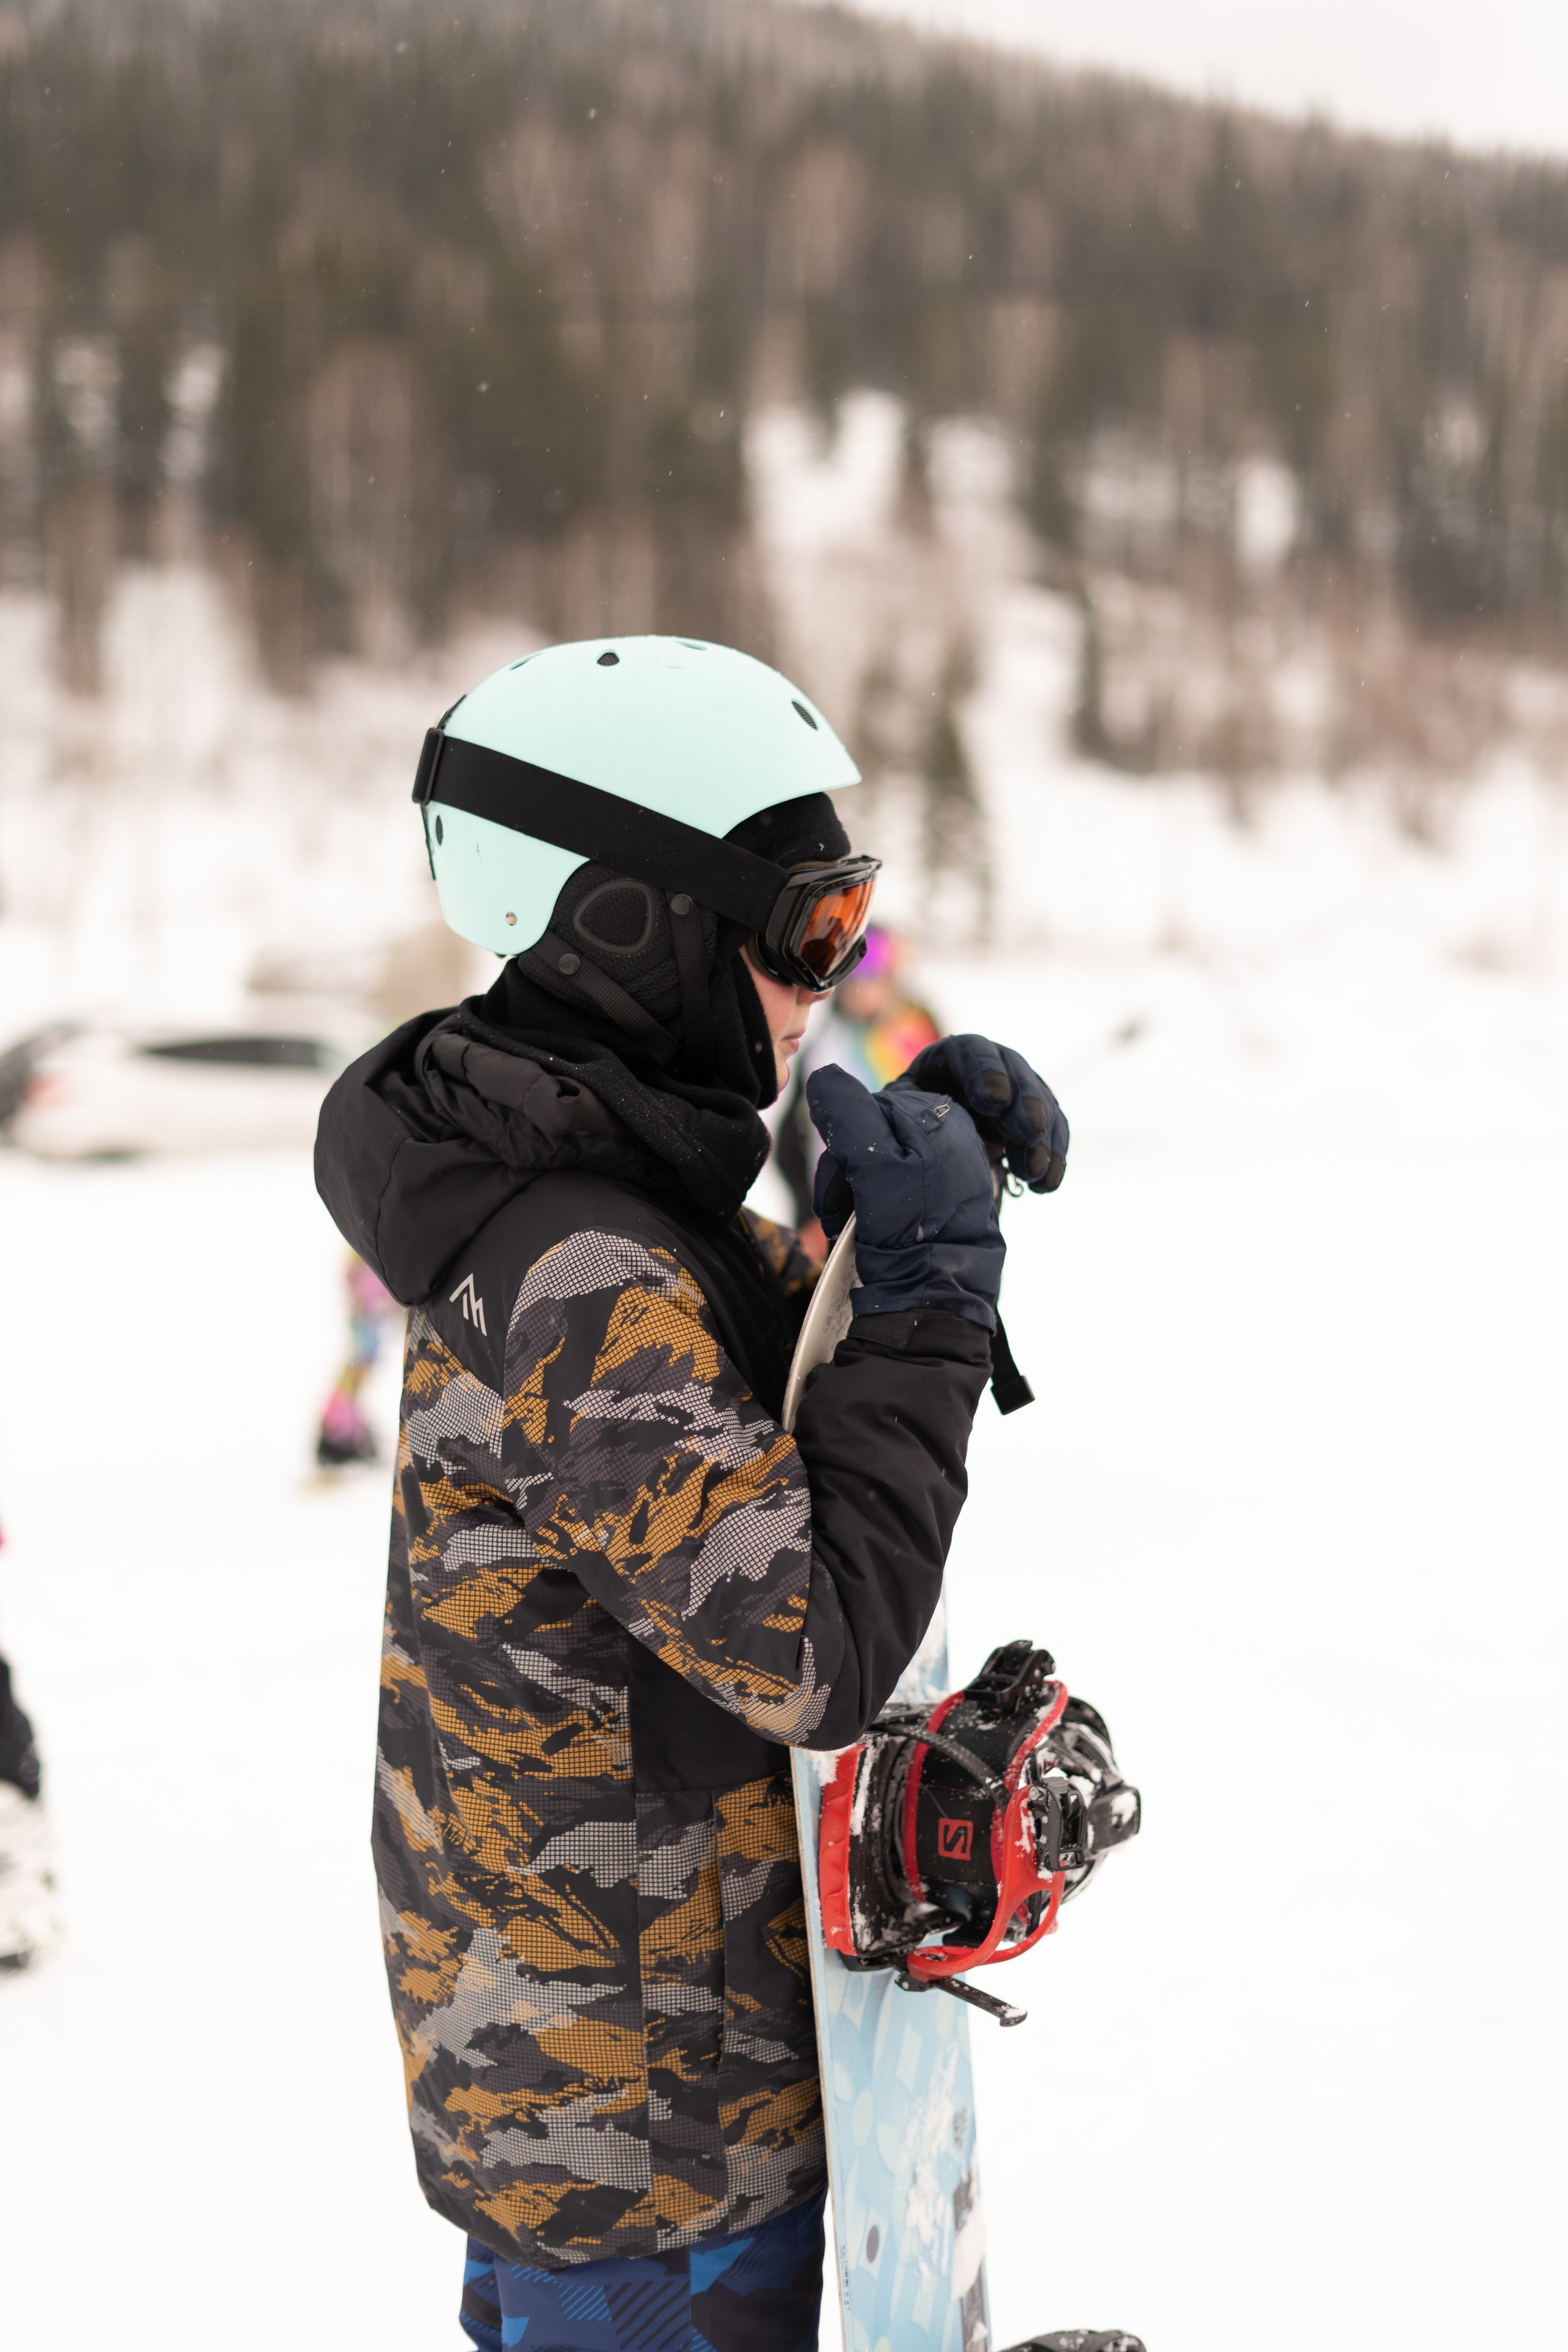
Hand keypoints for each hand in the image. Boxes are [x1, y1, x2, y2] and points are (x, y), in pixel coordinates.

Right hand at [806, 1063, 1001, 1328]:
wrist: (937, 1294)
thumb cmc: (910, 1231)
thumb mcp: (874, 1166)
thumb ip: (849, 1115)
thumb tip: (824, 1077)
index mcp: (939, 1115)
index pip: (863, 1108)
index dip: (843, 1147)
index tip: (847, 1184)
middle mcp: (950, 1133)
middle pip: (870, 1135)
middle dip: (849, 1172)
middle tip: (853, 1210)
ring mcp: (949, 1165)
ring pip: (878, 1163)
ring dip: (857, 1194)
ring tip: (863, 1226)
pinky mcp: (944, 1196)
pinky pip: (896, 1187)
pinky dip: (879, 1207)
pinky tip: (881, 1231)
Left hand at [896, 1035, 1067, 1192]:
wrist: (923, 1156)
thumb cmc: (901, 1133)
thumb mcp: (894, 1118)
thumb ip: (898, 1114)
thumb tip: (907, 1126)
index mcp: (945, 1059)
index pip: (969, 1051)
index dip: (985, 1072)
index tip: (994, 1102)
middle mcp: (986, 1067)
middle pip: (1014, 1070)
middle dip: (1026, 1102)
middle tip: (1030, 1133)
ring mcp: (1014, 1090)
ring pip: (1040, 1101)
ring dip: (1044, 1136)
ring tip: (1033, 1172)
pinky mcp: (1032, 1118)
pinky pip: (1053, 1130)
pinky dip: (1054, 1156)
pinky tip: (1046, 1184)